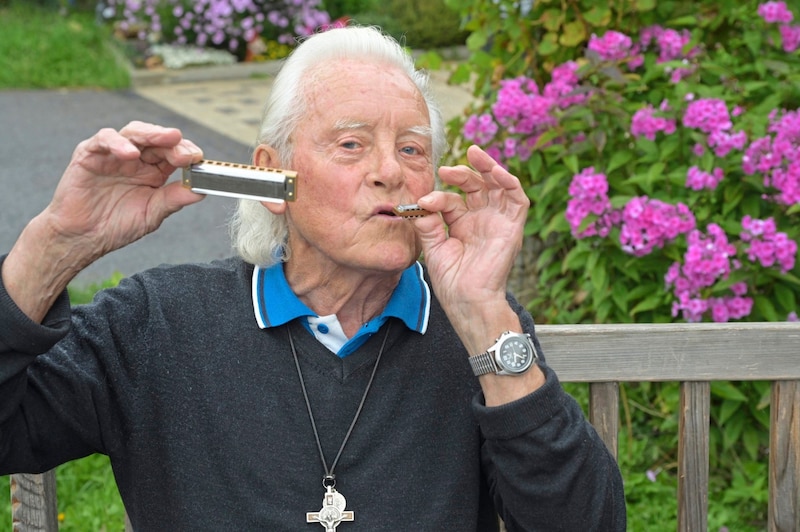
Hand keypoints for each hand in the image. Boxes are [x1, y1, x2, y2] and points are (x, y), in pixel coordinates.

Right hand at [45, 120, 203, 260]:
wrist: (83, 237)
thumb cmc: (116, 225)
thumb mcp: (152, 213)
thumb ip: (174, 199)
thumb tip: (201, 191)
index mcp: (154, 170)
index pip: (173, 152)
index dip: (186, 152)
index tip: (198, 159)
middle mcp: (135, 158)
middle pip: (156, 139)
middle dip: (173, 142)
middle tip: (186, 151)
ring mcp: (113, 153)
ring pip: (134, 132)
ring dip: (152, 134)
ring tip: (168, 139)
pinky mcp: (89, 154)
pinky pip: (104, 139)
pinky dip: (118, 143)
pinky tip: (130, 154)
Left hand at [413, 145, 529, 353]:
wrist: (466, 300)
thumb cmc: (451, 280)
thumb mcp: (433, 246)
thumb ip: (427, 223)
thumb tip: (417, 201)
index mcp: (462, 223)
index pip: (452, 199)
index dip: (438, 196)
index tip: (423, 201)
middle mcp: (481, 219)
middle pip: (477, 185)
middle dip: (463, 172)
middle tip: (447, 168)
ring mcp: (498, 221)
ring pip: (499, 185)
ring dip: (488, 167)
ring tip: (475, 153)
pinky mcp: (512, 227)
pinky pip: (517, 199)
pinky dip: (509, 182)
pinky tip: (495, 172)